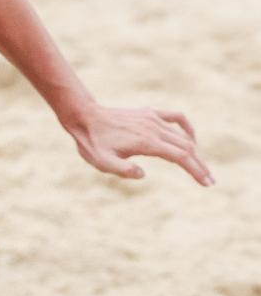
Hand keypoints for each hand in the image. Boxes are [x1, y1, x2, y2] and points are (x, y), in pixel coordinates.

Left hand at [66, 104, 213, 185]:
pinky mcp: (149, 113)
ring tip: (201, 166)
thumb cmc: (93, 143)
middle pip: (186, 148)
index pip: (180, 157)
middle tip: (210, 180)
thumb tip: (143, 174)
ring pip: (182, 136)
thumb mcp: (103, 162)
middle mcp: (154, 128)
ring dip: (195, 151)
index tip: (207, 182)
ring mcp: (153, 119)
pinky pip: (176, 117)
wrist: (85, 117)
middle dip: (200, 165)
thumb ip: (123, 171)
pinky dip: (187, 128)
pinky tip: (190, 138)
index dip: (196, 170)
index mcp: (146, 142)